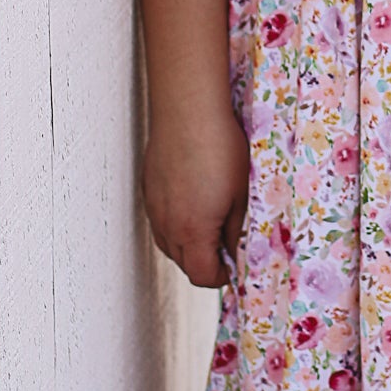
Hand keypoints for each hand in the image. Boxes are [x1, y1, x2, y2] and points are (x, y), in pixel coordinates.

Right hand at [142, 105, 249, 287]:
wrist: (188, 113)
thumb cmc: (221, 149)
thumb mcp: (242, 193)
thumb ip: (236, 229)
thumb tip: (235, 250)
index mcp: (194, 232)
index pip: (203, 276)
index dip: (222, 277)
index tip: (235, 265)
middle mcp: (168, 226)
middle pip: (185, 264)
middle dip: (206, 263)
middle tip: (227, 245)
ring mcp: (154, 209)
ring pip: (169, 244)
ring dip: (189, 246)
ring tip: (211, 226)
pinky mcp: (148, 191)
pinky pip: (160, 222)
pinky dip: (175, 225)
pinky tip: (192, 205)